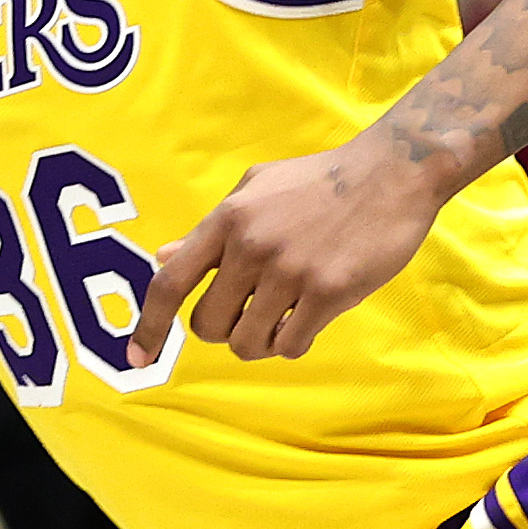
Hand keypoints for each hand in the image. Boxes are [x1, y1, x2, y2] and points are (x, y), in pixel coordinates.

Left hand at [129, 133, 445, 366]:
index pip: (170, 282)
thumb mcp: (255, 189)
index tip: (136, 356)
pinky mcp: (328, 291)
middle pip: (207, 324)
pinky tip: (306, 319)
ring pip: (247, 342)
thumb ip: (210, 229)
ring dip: (259, 340)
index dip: (148, 325)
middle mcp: (251, 246)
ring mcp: (289, 271)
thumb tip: (163, 258)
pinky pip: (290, 345)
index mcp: (227, 219)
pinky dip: (291, 342)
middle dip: (222, 329)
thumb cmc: (319, 181)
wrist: (391, 172)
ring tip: (280, 317)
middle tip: (248, 313)